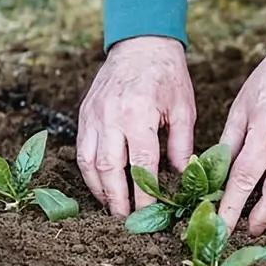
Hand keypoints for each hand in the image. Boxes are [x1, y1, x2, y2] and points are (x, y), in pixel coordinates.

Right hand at [76, 36, 195, 215]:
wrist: (140, 45)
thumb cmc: (167, 77)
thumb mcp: (183, 110)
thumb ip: (181, 145)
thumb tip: (181, 176)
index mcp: (138, 115)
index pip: (140, 164)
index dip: (143, 193)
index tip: (149, 214)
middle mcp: (110, 117)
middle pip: (108, 168)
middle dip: (116, 199)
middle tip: (126, 220)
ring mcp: (92, 116)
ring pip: (89, 162)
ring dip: (99, 190)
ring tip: (112, 209)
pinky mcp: (84, 115)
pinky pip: (82, 151)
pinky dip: (89, 173)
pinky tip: (101, 186)